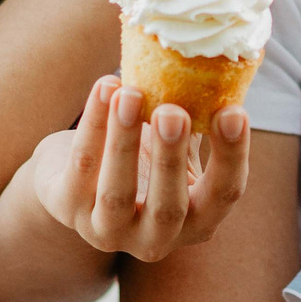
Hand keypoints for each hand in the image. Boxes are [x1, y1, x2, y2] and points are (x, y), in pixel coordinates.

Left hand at [23, 75, 253, 260]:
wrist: (77, 171)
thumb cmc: (143, 153)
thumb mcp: (175, 144)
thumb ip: (201, 117)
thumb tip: (227, 63)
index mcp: (196, 221)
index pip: (223, 196)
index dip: (231, 157)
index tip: (233, 112)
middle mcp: (155, 239)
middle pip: (169, 207)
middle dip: (169, 159)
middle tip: (172, 113)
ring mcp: (107, 231)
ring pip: (117, 194)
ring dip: (124, 142)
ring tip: (129, 94)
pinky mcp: (67, 209)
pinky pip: (81, 167)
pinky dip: (92, 124)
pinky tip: (104, 86)